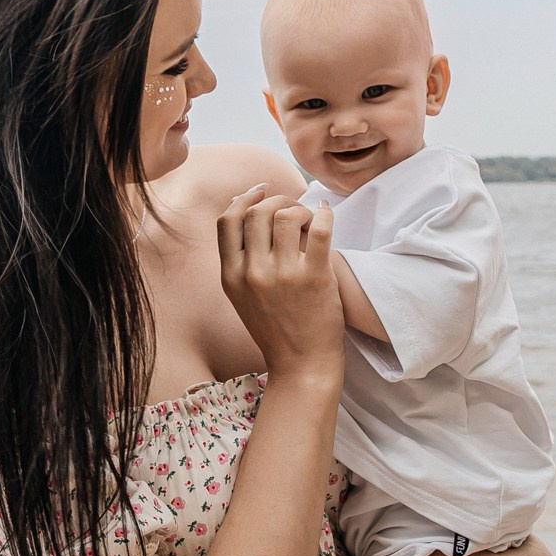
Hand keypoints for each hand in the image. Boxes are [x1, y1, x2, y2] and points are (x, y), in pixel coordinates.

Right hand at [216, 184, 342, 383]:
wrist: (302, 365)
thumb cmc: (276, 328)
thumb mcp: (243, 295)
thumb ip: (240, 259)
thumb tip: (245, 210)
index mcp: (231, 276)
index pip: (227, 220)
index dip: (244, 198)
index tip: (262, 191)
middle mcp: (252, 273)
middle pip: (257, 212)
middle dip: (277, 201)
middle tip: (293, 208)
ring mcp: (283, 276)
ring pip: (286, 216)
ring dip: (300, 209)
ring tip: (310, 220)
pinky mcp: (314, 278)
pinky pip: (320, 229)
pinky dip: (325, 214)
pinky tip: (327, 216)